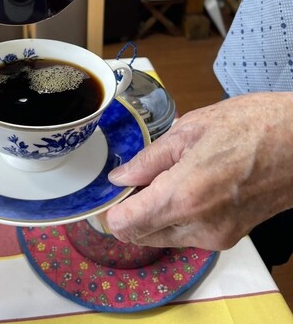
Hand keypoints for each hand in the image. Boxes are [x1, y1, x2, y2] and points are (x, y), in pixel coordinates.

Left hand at [104, 93, 292, 249]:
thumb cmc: (251, 125)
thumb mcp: (190, 130)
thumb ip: (148, 159)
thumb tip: (120, 178)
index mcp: (184, 196)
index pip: (126, 225)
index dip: (111, 209)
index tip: (111, 190)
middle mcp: (198, 226)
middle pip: (141, 235)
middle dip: (131, 210)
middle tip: (139, 176)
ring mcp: (216, 236)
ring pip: (163, 236)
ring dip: (154, 213)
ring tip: (169, 174)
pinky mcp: (230, 237)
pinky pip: (187, 234)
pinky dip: (177, 215)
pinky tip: (188, 182)